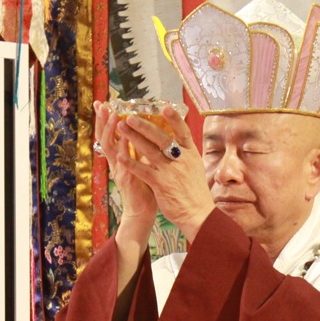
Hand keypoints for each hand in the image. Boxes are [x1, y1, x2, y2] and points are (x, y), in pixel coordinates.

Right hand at [94, 101, 156, 230]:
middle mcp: (116, 161)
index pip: (109, 133)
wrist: (143, 211)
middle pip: (104, 137)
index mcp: (119, 156)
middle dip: (102, 120)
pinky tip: (124, 140)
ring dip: (111, 131)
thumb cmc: (144, 185)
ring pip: (111, 147)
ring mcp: (119, 170)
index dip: (104, 119)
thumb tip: (145, 128)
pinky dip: (123, 151)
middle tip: (101, 104)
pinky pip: (123, 163)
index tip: (102, 103)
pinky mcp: (127, 179)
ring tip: (112, 116)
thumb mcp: (141, 161)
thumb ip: (139, 147)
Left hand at [118, 104, 215, 241]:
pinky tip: (121, 156)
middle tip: (131, 116)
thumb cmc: (195, 191)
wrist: (198, 214)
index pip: (183, 132)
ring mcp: (170, 171)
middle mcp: (181, 160)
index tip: (164, 106)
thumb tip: (175, 140)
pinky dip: (131, 163)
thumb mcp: (194, 167)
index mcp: (191, 154)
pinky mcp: (161, 184)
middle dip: (145, 125)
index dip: (174, 118)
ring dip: (134, 138)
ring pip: (150, 151)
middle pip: (162, 138)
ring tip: (121, 127)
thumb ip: (184, 154)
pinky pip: (143, 171)